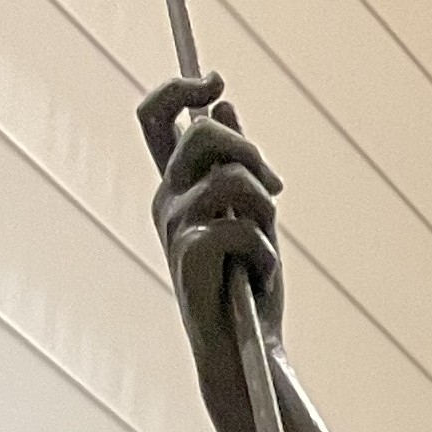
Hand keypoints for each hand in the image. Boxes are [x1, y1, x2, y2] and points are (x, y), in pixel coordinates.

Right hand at [140, 74, 283, 363]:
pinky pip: (242, 229)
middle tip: (275, 189)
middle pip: (203, 132)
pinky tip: (259, 280)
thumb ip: (238, 163)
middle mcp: (166, 199)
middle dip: (251, 151)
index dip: (180, 88)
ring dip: (265, 210)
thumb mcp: (251, 215)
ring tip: (265, 249)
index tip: (216, 80)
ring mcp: (173, 226)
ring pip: (232, 179)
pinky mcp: (188, 256)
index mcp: (176, 185)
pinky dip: (265, 255)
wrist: (245, 352)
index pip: (155, 116)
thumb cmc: (248, 288)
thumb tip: (225, 102)